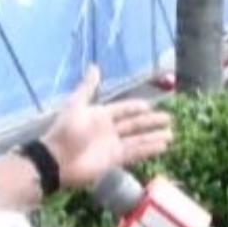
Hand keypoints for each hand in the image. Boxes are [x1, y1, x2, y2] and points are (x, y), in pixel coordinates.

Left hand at [41, 66, 174, 190]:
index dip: (136, 107)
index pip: (123, 109)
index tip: (150, 106)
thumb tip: (95, 66)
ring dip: (154, 136)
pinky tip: (163, 146)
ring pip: (138, 139)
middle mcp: (108, 130)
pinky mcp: (114, 160)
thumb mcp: (76, 105)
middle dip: (151, 122)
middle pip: (134, 124)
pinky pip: (135, 152)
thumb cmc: (65, 131)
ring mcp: (112, 145)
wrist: (56, 160)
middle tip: (169, 119)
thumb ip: (87, 87)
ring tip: (171, 135)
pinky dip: (149, 149)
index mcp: (100, 115)